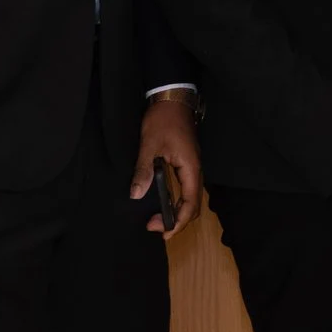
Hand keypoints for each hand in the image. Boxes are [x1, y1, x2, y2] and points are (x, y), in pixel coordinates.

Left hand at [131, 91, 202, 233]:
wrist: (173, 99)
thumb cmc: (163, 120)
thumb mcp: (149, 144)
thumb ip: (144, 170)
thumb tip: (136, 194)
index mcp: (190, 168)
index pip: (190, 203)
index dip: (179, 221)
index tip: (163, 232)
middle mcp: (195, 170)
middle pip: (194, 205)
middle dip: (178, 221)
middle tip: (156, 227)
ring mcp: (192, 167)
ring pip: (192, 198)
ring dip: (178, 211)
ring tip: (160, 219)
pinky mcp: (187, 164)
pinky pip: (187, 188)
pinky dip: (178, 201)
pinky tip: (164, 202)